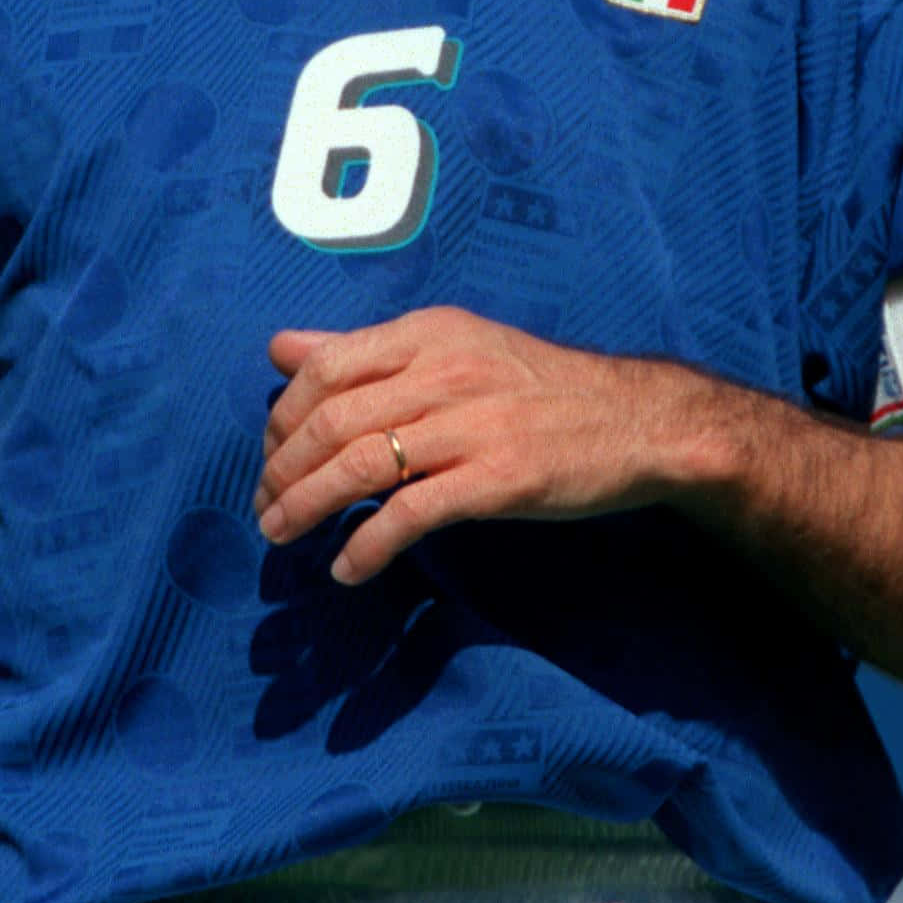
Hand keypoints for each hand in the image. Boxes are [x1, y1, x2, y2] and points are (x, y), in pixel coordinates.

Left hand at [253, 306, 682, 583]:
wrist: (637, 420)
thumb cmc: (539, 387)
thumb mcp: (454, 346)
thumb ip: (367, 351)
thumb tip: (282, 349)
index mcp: (429, 334)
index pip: (325, 368)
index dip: (281, 418)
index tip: (270, 456)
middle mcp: (445, 371)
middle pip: (332, 421)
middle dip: (282, 471)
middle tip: (265, 508)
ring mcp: (473, 426)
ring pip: (361, 466)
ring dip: (307, 507)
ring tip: (282, 535)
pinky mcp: (499, 479)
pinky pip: (411, 514)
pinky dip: (367, 545)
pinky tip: (347, 568)